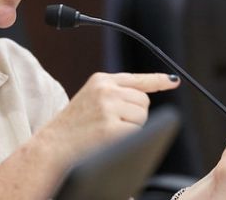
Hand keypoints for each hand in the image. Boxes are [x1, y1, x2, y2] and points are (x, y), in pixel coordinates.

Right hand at [34, 72, 179, 167]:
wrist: (52, 146)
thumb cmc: (72, 128)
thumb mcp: (91, 100)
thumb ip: (115, 95)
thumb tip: (144, 100)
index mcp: (100, 80)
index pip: (136, 79)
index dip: (157, 80)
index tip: (173, 81)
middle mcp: (106, 89)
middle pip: (144, 102)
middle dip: (135, 115)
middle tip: (110, 125)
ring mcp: (109, 107)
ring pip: (143, 117)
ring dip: (131, 128)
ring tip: (106, 132)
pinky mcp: (112, 128)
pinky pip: (137, 133)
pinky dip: (128, 140)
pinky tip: (108, 140)